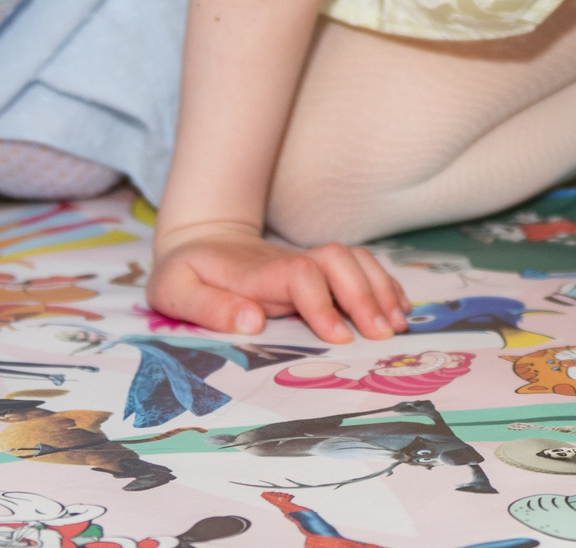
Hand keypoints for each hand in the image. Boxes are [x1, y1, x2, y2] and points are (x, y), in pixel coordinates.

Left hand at [148, 220, 406, 343]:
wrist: (200, 239)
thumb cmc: (184, 273)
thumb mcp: (175, 291)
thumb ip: (208, 306)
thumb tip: (253, 321)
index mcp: (256, 272)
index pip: (299, 275)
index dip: (323, 303)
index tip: (339, 337)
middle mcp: (288, 262)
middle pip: (337, 260)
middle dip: (365, 295)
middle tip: (383, 335)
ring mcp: (305, 261)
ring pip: (354, 259)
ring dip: (380, 288)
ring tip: (398, 324)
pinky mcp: (317, 268)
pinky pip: (359, 266)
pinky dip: (383, 283)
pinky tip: (399, 308)